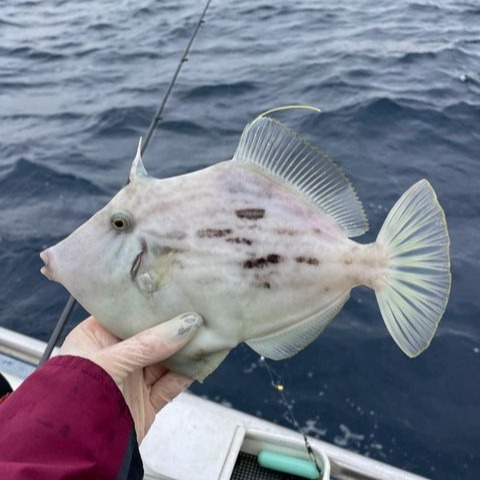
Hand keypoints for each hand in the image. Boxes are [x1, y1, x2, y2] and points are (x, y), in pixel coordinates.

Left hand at [59, 313, 201, 442]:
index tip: (173, 292)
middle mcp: (114, 356)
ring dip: (184, 349)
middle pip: (151, 335)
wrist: (72, 450)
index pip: (127, 314)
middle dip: (173, 326)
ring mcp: (131, 379)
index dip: (150, 304)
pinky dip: (187, 373)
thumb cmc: (73, 397)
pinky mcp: (145, 402)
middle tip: (196, 309)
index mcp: (96, 337)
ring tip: (205, 332)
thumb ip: (148, 343)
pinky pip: (171, 384)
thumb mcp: (110, 361)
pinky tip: (201, 360)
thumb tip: (186, 324)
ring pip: (165, 359)